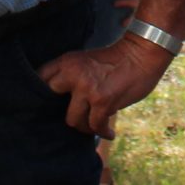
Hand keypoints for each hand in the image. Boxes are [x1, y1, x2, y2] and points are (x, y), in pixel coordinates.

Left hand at [37, 34, 171, 136]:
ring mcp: (87, 88)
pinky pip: (95, 126)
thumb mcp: (86, 60)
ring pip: (73, 120)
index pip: (40, 80)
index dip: (41, 95)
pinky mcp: (102, 101)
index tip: (48, 106)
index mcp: (67, 62)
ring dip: (85, 127)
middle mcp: (73, 74)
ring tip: (94, 126)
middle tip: (74, 117)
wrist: (144, 52)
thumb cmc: (117, 59)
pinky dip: (103, 132)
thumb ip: (73, 77)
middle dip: (62, 112)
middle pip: (51, 103)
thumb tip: (63, 104)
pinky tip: (109, 132)